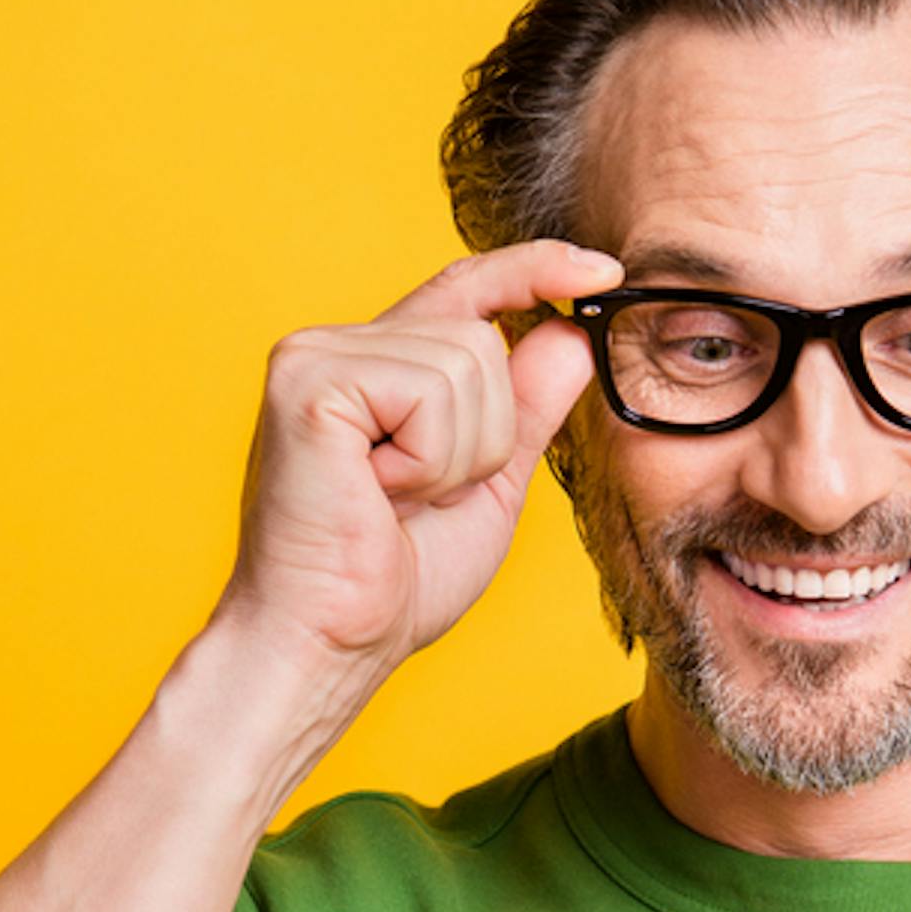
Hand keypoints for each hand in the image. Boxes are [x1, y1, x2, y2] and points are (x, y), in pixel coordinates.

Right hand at [212, 237, 621, 678]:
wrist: (330, 641)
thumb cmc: (394, 581)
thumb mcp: (489, 486)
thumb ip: (527, 410)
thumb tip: (570, 334)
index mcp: (377, 367)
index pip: (465, 289)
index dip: (534, 270)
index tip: (603, 270)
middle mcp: (340, 345)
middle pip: (482, 338)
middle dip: (485, 437)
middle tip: (415, 498)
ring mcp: (316, 355)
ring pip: (466, 361)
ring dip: (456, 456)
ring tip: (391, 500)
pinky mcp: (307, 379)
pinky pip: (429, 392)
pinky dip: (426, 461)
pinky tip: (374, 494)